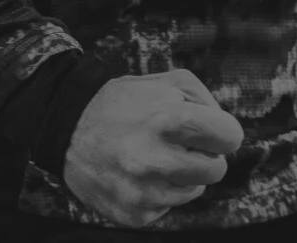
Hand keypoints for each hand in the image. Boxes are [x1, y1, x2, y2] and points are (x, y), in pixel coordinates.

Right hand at [63, 68, 244, 226]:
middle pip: (217, 170)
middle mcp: (154, 159)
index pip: (230, 138)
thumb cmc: (125, 102)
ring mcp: (142, 191)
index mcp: (168, 119)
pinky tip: (138, 174)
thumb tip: (227, 135)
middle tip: (182, 145)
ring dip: (182, 175)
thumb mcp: (167, 82)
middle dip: (205, 155)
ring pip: (195, 191)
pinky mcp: (133, 214)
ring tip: (155, 157)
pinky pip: (168, 207)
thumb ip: (206, 102)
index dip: (223, 132)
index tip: (210, 131)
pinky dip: (159, 192)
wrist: (67, 128)